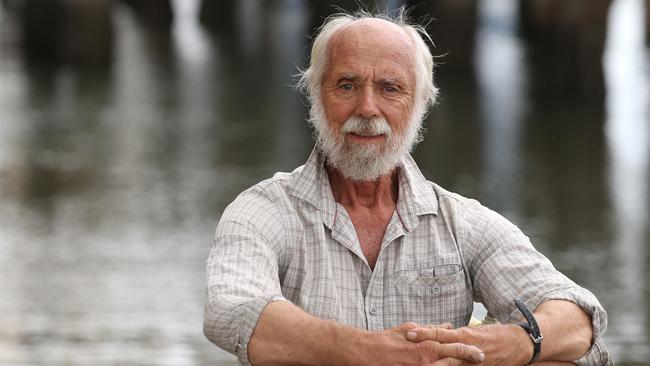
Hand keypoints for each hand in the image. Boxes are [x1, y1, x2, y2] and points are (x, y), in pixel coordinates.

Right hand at [357, 322, 484, 365]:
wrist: (367, 352)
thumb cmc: (387, 340)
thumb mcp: (410, 329)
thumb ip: (430, 329)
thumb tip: (447, 325)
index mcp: (427, 346)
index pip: (454, 347)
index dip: (469, 351)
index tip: (481, 354)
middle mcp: (426, 360)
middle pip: (453, 362)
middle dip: (467, 361)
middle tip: (481, 360)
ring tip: (466, 365)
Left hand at [405, 324, 530, 365]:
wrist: (519, 344)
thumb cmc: (496, 334)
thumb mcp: (474, 330)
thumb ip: (457, 334)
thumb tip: (441, 332)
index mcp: (465, 335)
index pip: (440, 334)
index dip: (424, 333)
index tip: (409, 334)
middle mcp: (467, 347)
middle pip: (442, 350)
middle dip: (425, 352)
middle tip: (408, 352)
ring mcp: (473, 361)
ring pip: (450, 364)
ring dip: (436, 365)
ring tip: (422, 365)